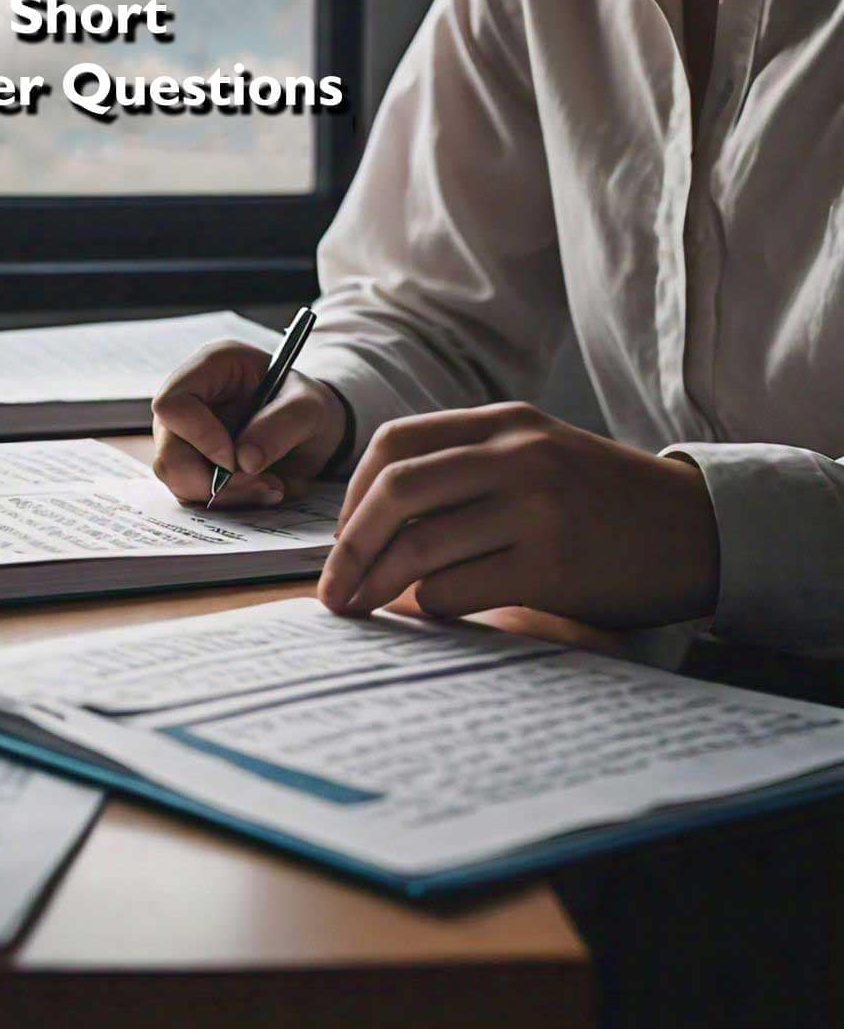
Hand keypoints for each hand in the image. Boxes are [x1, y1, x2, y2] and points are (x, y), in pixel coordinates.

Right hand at [152, 339, 346, 506]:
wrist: (313, 430)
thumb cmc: (308, 404)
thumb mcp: (309, 407)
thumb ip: (282, 426)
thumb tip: (245, 462)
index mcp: (210, 368)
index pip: (172, 404)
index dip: (199, 436)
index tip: (236, 458)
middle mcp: (189, 403)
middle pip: (168, 452)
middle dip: (211, 481)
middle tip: (261, 484)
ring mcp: (187, 438)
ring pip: (178, 481)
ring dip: (226, 496)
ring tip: (272, 487)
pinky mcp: (195, 467)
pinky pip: (195, 496)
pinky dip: (231, 502)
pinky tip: (264, 491)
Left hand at [317, 403, 719, 627]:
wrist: (698, 530)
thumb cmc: (601, 500)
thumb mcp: (536, 454)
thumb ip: (465, 469)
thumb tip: (371, 525)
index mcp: (503, 421)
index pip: (394, 443)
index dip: (352, 495)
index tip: (341, 537)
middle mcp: (516, 454)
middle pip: (395, 491)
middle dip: (348, 546)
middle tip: (331, 589)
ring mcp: (535, 506)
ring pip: (420, 544)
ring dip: (376, 583)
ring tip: (360, 607)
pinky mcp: (551, 564)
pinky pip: (459, 587)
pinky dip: (432, 604)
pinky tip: (438, 607)